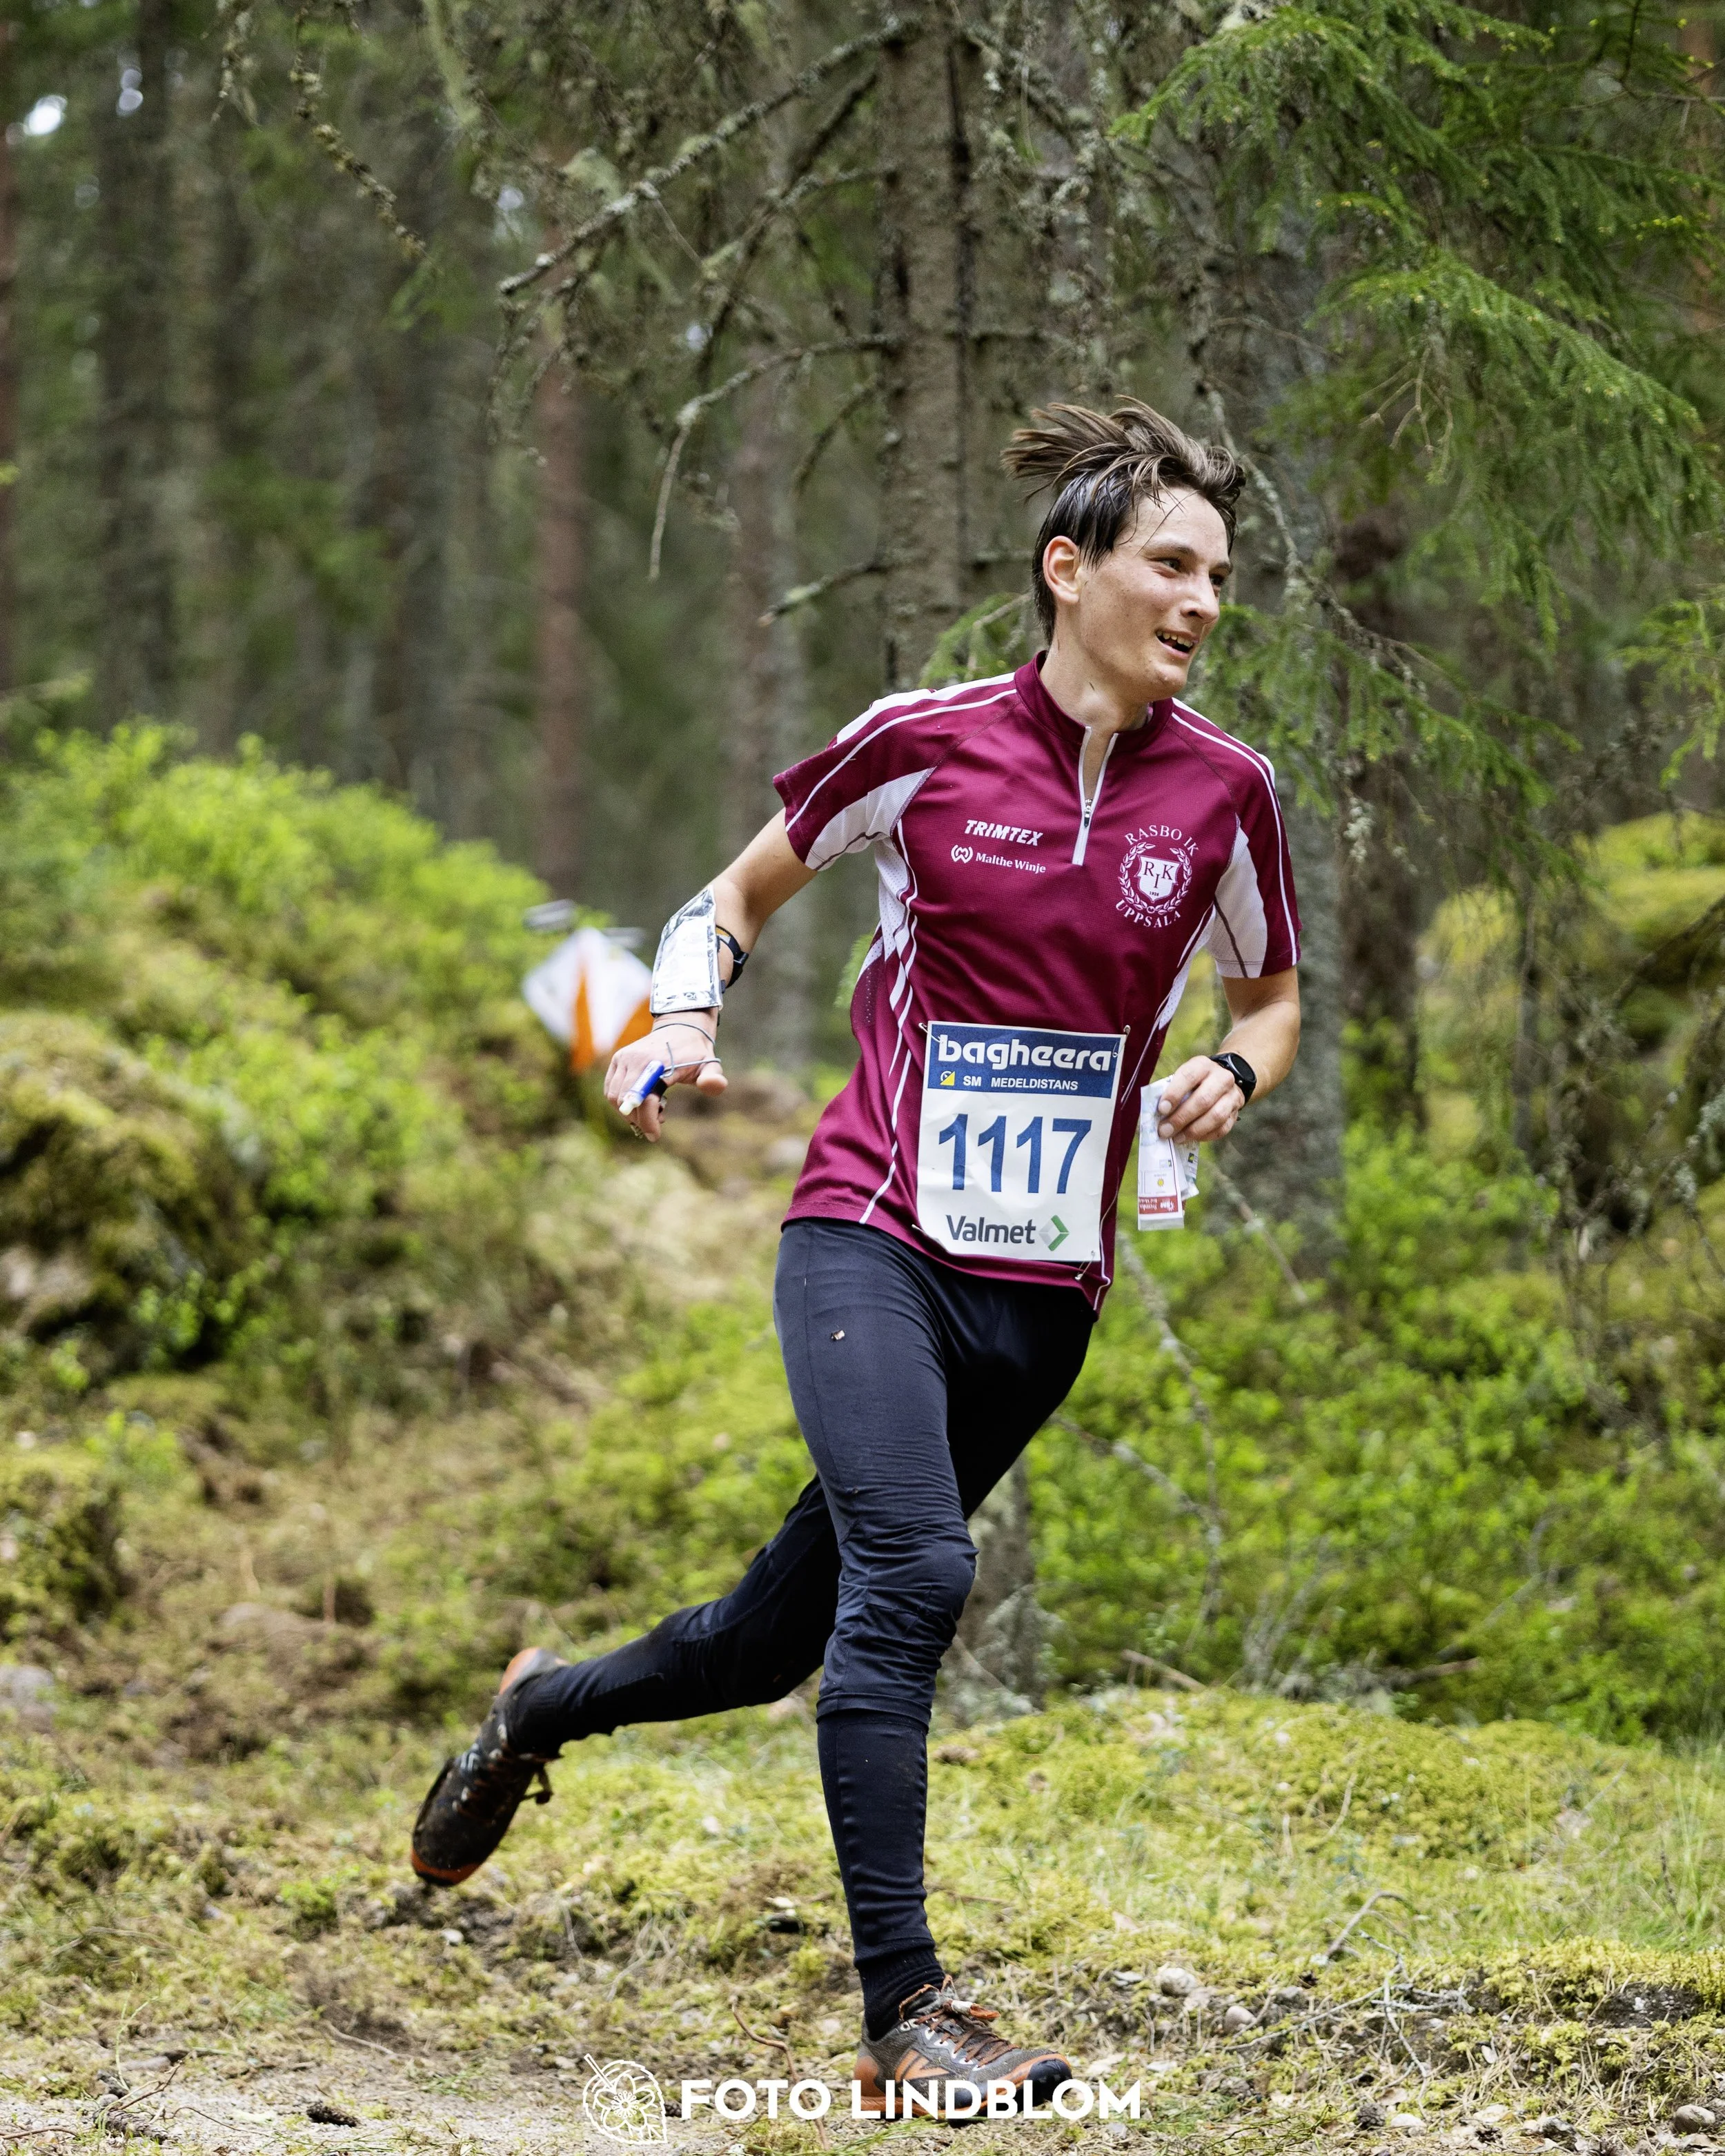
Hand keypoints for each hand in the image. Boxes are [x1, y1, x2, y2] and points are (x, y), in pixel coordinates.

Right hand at [605, 1015, 726, 1139]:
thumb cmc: (696, 1053)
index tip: (655, 1136)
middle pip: (627, 1102)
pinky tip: (639, 1101)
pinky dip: (620, 1101)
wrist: (681, 1028)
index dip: (648, 1122)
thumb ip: (713, 1078)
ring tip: (650, 1109)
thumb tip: (715, 1085)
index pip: (645, 1100)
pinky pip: (610, 1088)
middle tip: (656, 1122)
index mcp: (660, 1064)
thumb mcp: (710, 1066)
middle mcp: (637, 1060)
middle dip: (639, 1119)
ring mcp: (624, 1058)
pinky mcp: (618, 1059)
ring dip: (629, 1112)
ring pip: (614, 1097)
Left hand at [1156, 1054, 1243, 1142]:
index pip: (1189, 1077)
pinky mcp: (1236, 1112)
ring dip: (1193, 1131)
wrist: (1221, 1081)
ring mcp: (1232, 1095)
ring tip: (1176, 1138)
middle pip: (1203, 1100)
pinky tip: (1191, 1138)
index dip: (1174, 1094)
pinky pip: (1222, 1128)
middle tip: (1165, 1131)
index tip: (1161, 1109)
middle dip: (1181, 1118)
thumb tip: (1154, 1114)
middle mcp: (1221, 1078)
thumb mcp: (1182, 1078)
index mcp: (1203, 1065)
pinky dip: (1205, 1136)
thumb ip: (1170, 1091)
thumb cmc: (1194, 1082)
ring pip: (1215, 1116)